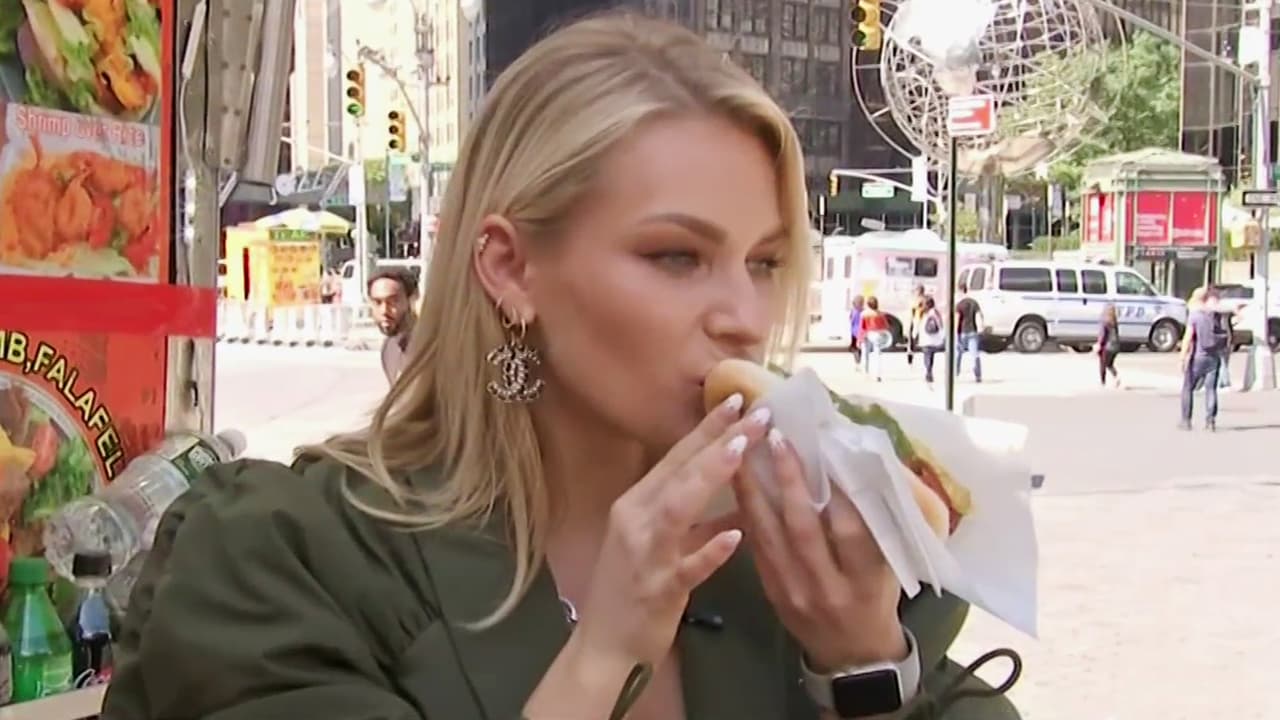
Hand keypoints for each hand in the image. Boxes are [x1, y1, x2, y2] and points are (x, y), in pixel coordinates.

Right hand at [527, 398, 770, 718]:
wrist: (604, 647)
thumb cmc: (632, 592)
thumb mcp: (659, 544)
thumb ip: (694, 517)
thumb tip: (738, 492)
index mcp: (636, 504)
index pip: (675, 457)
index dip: (706, 427)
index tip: (738, 397)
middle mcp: (635, 520)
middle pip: (680, 472)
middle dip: (718, 439)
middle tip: (756, 410)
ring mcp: (644, 554)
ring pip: (679, 507)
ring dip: (710, 476)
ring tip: (742, 450)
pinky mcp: (657, 590)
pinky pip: (687, 567)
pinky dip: (711, 550)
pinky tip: (737, 534)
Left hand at [734, 429, 905, 671]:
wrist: (852, 655)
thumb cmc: (878, 598)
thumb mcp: (890, 566)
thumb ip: (877, 523)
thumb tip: (865, 462)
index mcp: (865, 580)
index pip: (851, 531)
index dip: (838, 491)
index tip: (828, 449)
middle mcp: (827, 587)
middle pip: (802, 528)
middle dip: (788, 480)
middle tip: (777, 437)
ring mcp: (793, 591)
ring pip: (769, 535)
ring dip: (753, 489)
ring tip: (743, 447)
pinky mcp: (771, 591)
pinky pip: (756, 546)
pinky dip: (746, 511)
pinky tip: (737, 481)